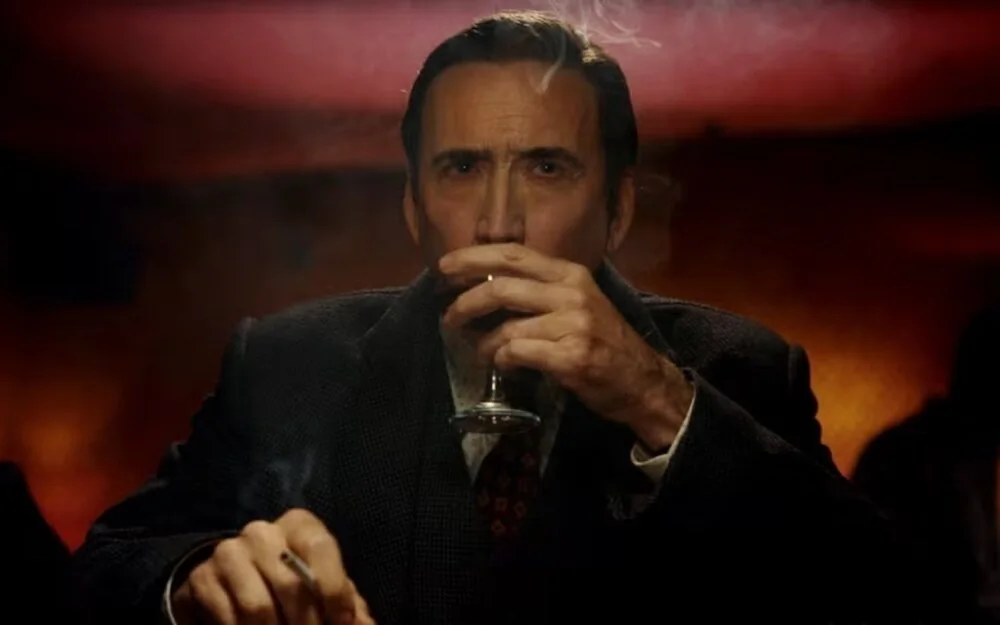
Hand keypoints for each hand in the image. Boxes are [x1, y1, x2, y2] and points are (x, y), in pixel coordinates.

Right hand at [171, 508, 374, 624]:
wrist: (235, 582)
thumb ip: (346, 605)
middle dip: (307, 624)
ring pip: (258, 607)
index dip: (334, 591)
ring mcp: (229, 553)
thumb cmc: (293, 583)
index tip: (341, 622)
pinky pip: (230, 619)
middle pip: (291, 584)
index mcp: (299, 526)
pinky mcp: (204, 578)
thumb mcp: (323, 588)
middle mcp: (263, 532)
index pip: (320, 548)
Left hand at [439, 243, 692, 450]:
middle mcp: (572, 293)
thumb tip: (486, 285)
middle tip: (448, 318)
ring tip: (479, 352)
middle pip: (501, 287)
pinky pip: (518, 353)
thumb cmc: (604, 342)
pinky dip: (502, 361)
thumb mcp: (577, 304)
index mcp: (570, 274)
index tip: (444, 266)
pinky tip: (505, 367)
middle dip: (464, 303)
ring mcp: (573, 325)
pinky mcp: (571, 357)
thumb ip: (540, 291)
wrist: (642, 382)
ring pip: (506, 327)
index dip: (473, 257)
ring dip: (483, 343)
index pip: (513, 254)